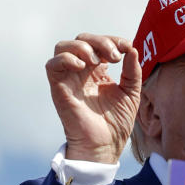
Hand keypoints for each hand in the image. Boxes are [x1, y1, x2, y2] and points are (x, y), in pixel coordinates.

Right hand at [46, 33, 140, 163]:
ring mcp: (69, 78)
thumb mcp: (131, 93)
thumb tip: (132, 49)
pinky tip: (82, 67)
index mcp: (98, 71)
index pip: (99, 44)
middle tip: (115, 56)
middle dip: (100, 41)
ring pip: (63, 47)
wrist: (106, 145)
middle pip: (82, 40)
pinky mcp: (59, 88)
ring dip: (82, 47)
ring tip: (97, 61)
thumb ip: (132, 71)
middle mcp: (82, 71)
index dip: (112, 40)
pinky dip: (66, 59)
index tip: (126, 47)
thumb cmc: (116, 122)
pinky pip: (52, 65)